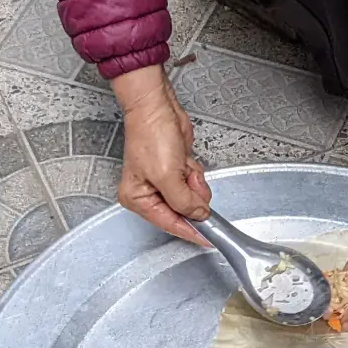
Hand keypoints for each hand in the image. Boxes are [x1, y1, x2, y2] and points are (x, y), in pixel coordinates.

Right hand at [112, 65, 211, 245]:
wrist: (157, 108)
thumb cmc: (150, 134)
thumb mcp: (167, 176)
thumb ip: (184, 202)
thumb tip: (200, 215)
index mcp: (138, 199)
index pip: (170, 224)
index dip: (191, 232)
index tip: (209, 240)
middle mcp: (149, 193)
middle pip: (183, 211)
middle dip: (191, 195)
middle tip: (187, 179)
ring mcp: (164, 182)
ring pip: (192, 197)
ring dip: (193, 182)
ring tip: (183, 166)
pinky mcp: (176, 171)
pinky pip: (194, 183)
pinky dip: (194, 173)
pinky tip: (185, 160)